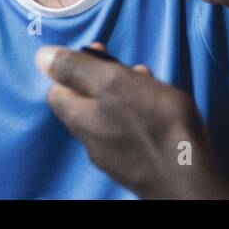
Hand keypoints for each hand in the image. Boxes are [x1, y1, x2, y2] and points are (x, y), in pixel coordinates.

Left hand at [39, 42, 228, 198]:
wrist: (188, 177)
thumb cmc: (152, 122)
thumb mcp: (112, 82)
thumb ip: (75, 69)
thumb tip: (40, 56)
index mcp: (78, 118)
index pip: (56, 89)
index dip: (71, 67)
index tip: (98, 51)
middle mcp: (89, 139)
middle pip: (84, 101)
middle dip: (103, 77)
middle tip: (127, 65)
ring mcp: (112, 155)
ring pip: (109, 115)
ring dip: (124, 93)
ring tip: (148, 80)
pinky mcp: (135, 164)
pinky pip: (127, 131)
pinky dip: (137, 113)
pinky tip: (158, 108)